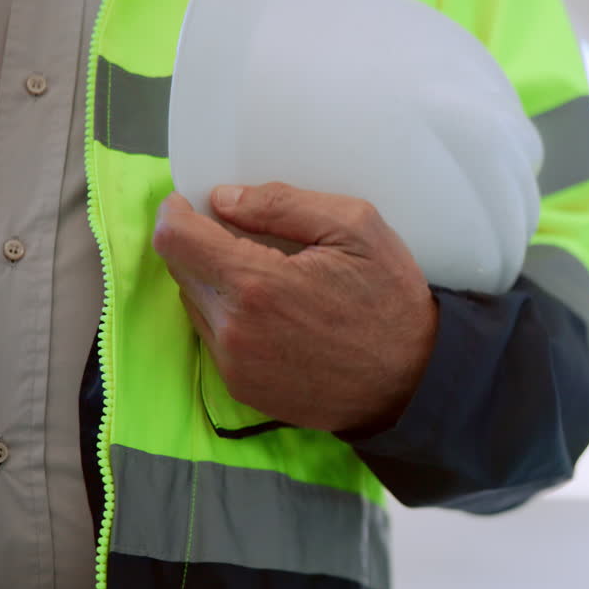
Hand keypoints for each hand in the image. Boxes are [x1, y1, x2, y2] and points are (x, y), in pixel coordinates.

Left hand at [152, 182, 437, 432]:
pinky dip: (234, 320)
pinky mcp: (242, 388)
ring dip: (218, 284)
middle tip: (249, 240)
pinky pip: (216, 340)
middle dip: (204, 246)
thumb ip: (283, 204)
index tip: (197, 205)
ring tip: (272, 283)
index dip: (178, 213)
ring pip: (196, 305)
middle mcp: (233, 330)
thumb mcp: (357, 228)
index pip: (173, 239)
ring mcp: (235, 364)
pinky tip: (279, 318)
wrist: (415, 382)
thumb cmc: (392, 300)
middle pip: (181, 270)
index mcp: (256, 284)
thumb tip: (223, 200)